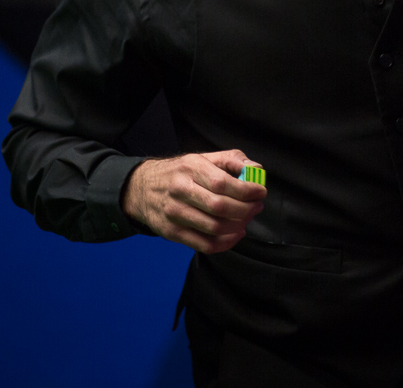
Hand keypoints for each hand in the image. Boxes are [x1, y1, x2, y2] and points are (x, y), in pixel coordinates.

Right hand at [121, 149, 265, 253]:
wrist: (142, 188)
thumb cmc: (180, 172)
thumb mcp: (203, 158)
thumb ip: (232, 160)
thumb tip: (256, 170)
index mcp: (190, 168)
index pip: (222, 183)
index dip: (247, 190)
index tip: (260, 192)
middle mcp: (180, 190)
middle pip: (220, 207)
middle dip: (246, 209)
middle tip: (257, 206)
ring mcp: (174, 214)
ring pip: (214, 228)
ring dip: (239, 226)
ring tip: (247, 218)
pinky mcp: (172, 233)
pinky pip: (205, 245)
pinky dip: (226, 243)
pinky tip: (236, 234)